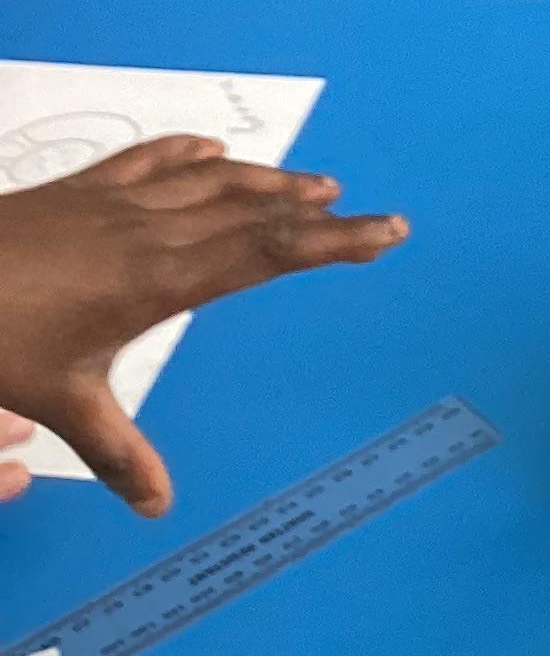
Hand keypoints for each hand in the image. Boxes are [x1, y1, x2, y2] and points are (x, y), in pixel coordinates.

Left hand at [0, 137, 407, 515]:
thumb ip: (114, 449)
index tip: (387, 230)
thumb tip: (159, 506)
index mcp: (159, 279)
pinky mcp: (80, 189)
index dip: (333, 241)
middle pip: (253, 211)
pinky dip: (189, 154)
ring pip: (211, 180)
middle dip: (316, 211)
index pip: (267, 254)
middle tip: (369, 211)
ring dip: (268, 179)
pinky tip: (210, 149)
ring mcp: (115, 203)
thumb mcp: (56, 398)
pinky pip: (150, 161)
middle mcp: (151, 232)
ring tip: (314, 183)